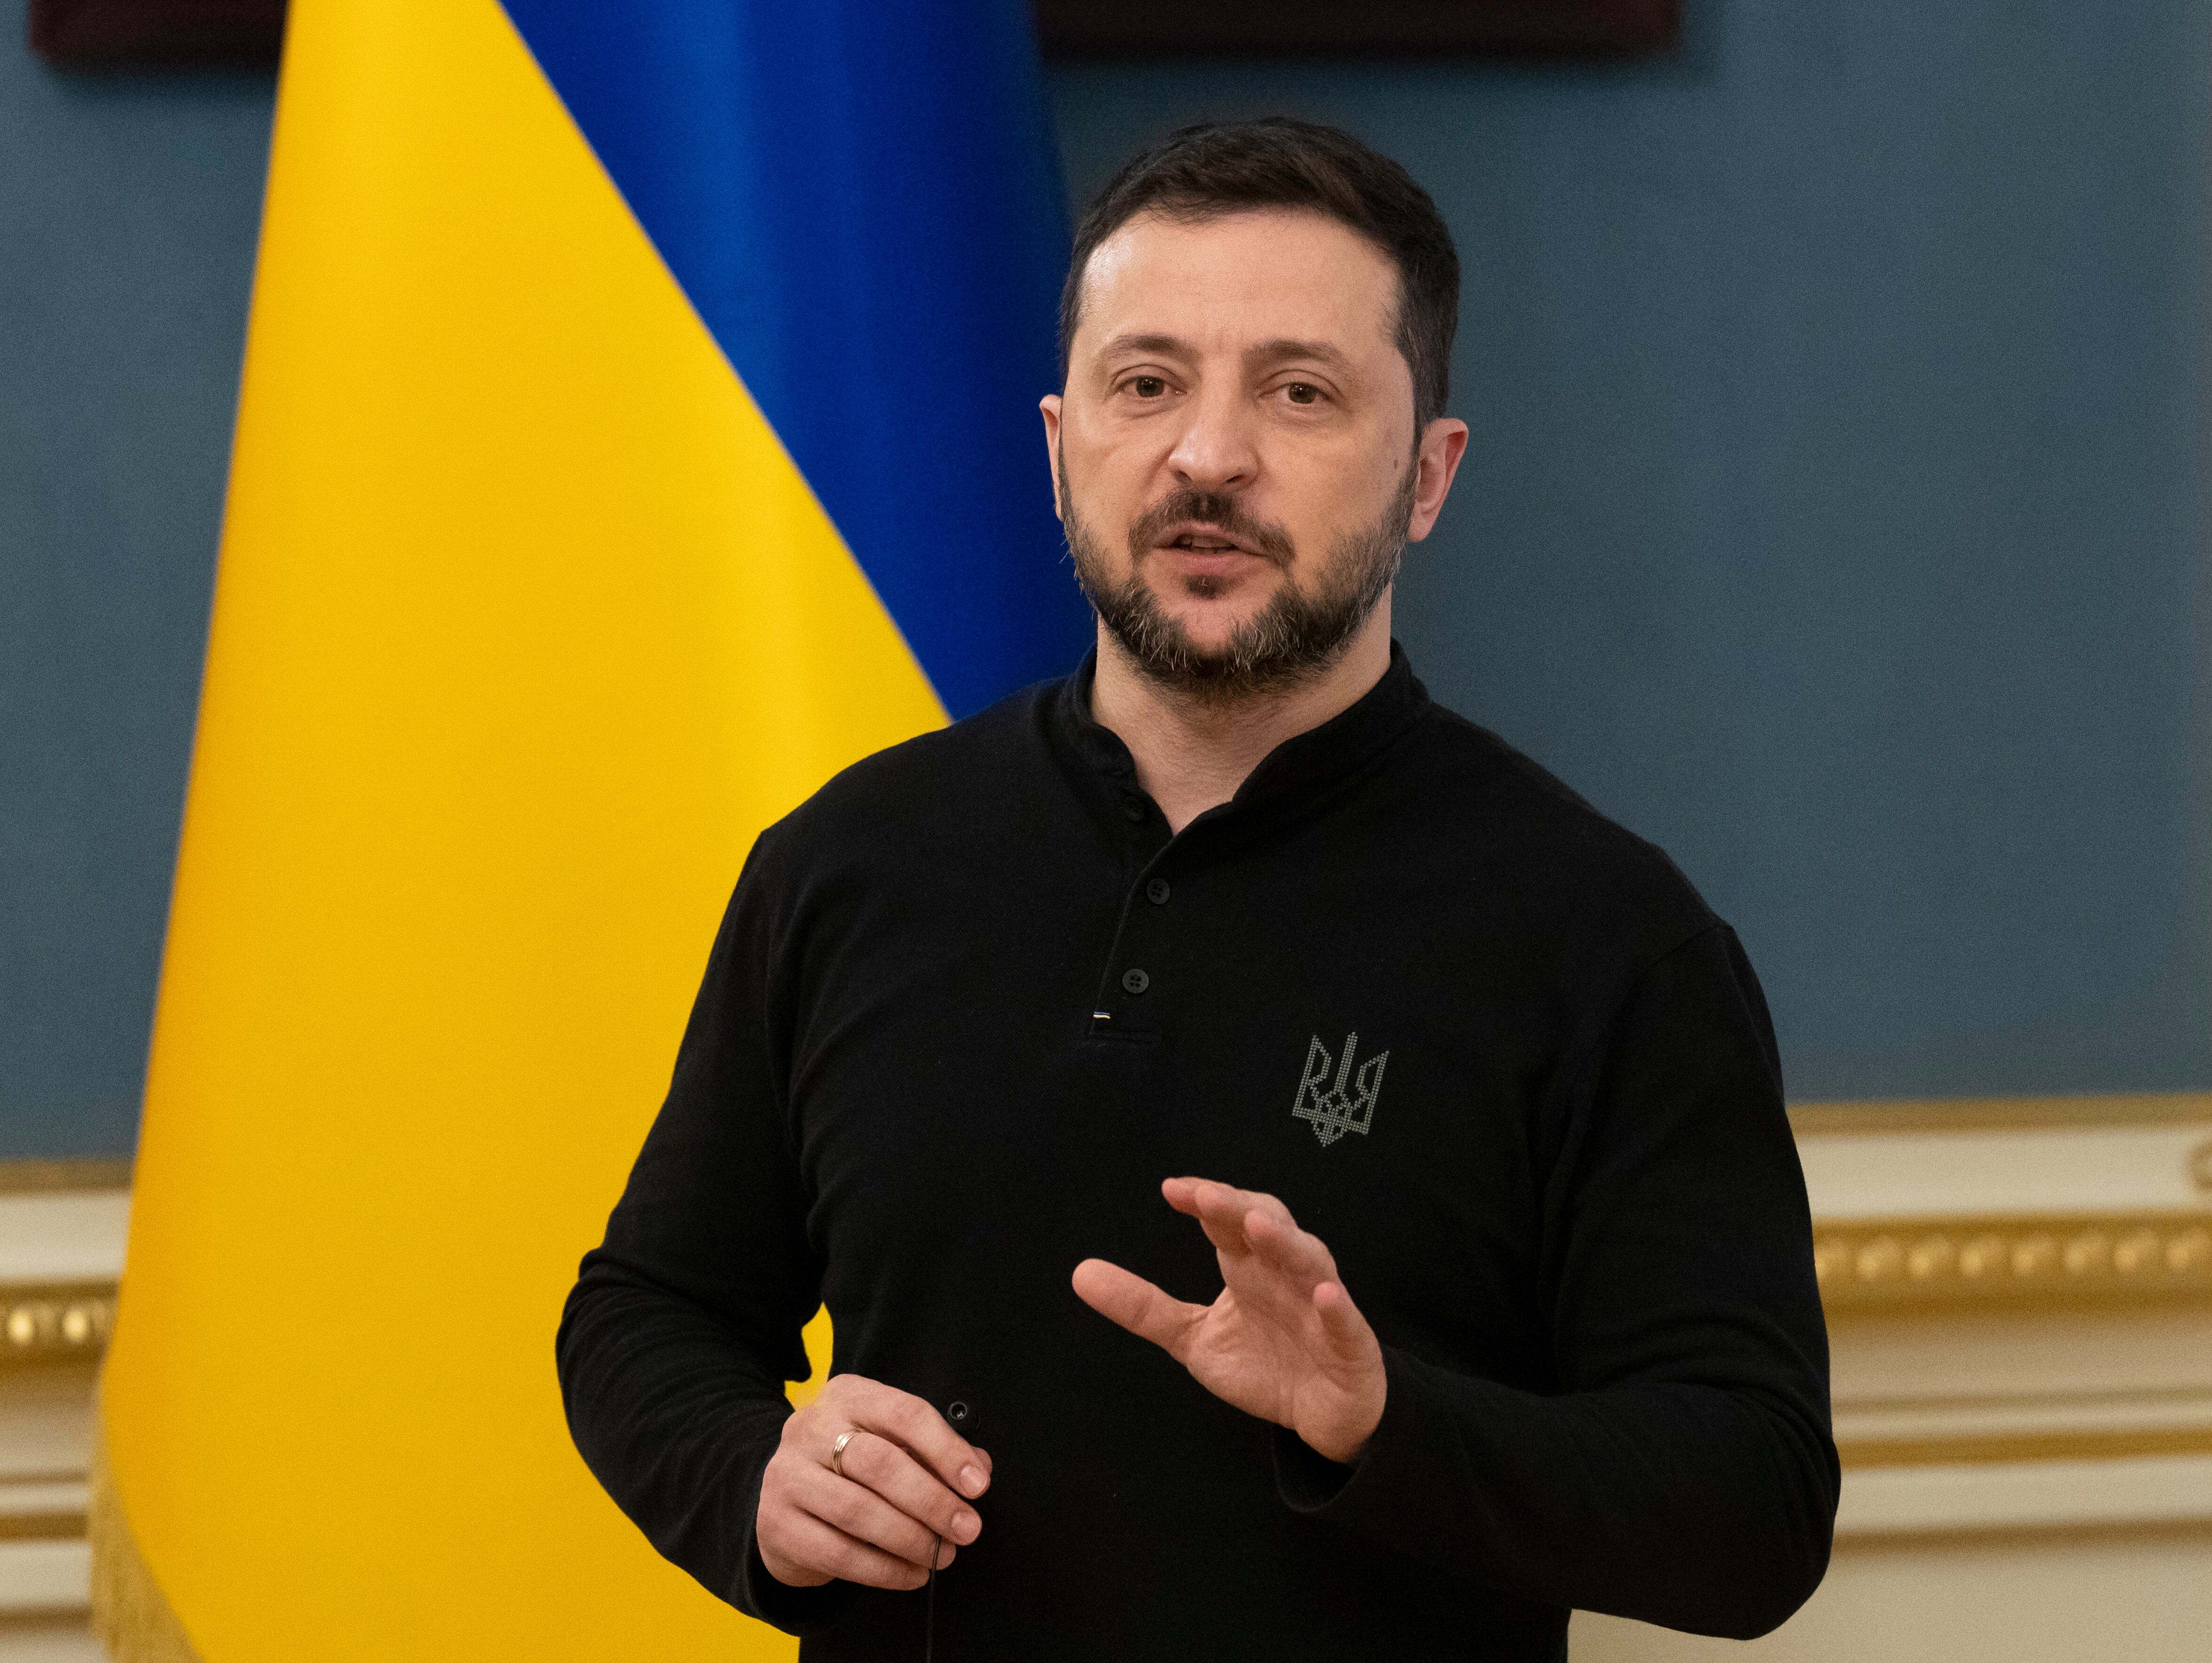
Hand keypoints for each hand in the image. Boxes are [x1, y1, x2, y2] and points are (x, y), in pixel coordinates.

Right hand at [756, 1374, 991, 1590]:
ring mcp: (787, 1475)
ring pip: (857, 1510)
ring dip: (910, 1538)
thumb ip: (933, 1452)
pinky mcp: (777, 1524)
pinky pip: (837, 1553)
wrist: (785, 1499)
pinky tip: (912, 1574)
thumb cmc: (851, 1468)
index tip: (978, 1485)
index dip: (946, 1450)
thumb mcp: (890, 1443)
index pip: (904, 1413)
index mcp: (847, 1396)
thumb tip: (979, 1468)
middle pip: (879, 1463)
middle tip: (968, 1529)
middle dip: (931, 1500)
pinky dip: (883, 1570)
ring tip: (943, 1555)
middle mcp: (810, 1428)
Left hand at [1072, 1177, 1385, 1464]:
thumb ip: (1142, 1307)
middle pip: (1267, 1226)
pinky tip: (1326, 1294)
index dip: (1203, 1200)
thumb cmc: (1264, 1364)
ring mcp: (1320, 1304)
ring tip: (1258, 1226)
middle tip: (1207, 1197)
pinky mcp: (1349, 1342)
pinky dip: (1337, 1305)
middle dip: (1239, 1207)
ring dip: (1286, 1242)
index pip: (1225, 1221)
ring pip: (1309, 1261)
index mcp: (1248, 1268)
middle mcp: (1285, 1274)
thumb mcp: (1193, 1338)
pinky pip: (1345, 1320)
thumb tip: (1080, 1273)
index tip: (1170, 1189)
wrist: (1321, 1414)